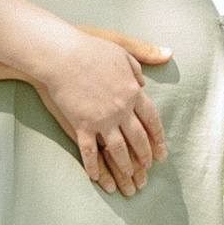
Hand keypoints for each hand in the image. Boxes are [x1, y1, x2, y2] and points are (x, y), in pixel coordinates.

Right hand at [32, 24, 170, 191]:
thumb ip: (138, 63)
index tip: (161, 147)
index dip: (157, 135)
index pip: (151, 118)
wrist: (62, 54)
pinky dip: (93, 166)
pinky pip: (89, 151)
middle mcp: (121, 109)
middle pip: (138, 137)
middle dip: (144, 154)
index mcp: (132, 91)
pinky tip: (95, 177)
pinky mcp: (81, 124)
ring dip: (124, 165)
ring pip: (118, 149)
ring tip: (129, 176)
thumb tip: (146, 80)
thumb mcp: (121, 48)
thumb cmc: (90, 47)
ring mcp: (102, 119)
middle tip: (148, 166)